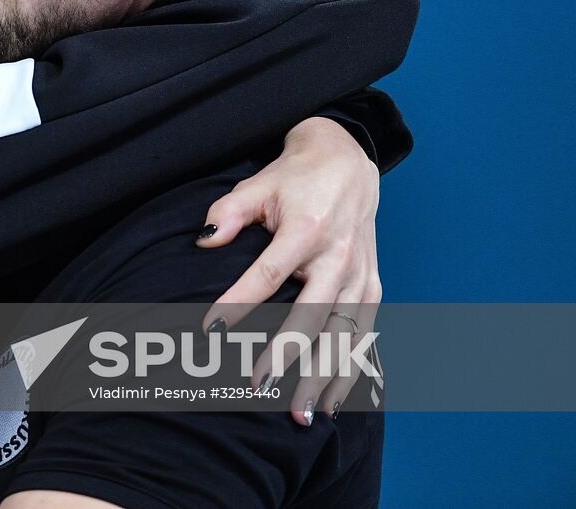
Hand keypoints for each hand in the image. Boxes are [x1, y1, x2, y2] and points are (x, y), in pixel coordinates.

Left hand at [196, 117, 380, 423]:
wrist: (347, 162)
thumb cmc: (294, 178)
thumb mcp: (257, 184)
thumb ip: (228, 211)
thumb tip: (204, 239)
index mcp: (307, 229)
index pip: (268, 274)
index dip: (238, 302)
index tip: (211, 330)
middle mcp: (339, 256)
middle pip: (312, 315)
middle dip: (286, 355)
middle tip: (259, 388)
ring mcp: (360, 274)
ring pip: (343, 335)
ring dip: (324, 377)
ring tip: (303, 413)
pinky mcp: (372, 285)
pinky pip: (364, 335)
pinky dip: (352, 369)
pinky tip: (336, 401)